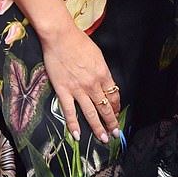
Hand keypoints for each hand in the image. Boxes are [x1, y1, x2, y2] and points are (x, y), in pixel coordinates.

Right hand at [41, 25, 121, 142]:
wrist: (60, 37)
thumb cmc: (79, 42)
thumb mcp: (97, 55)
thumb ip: (101, 71)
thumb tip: (104, 82)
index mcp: (103, 74)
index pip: (113, 96)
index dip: (116, 107)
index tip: (117, 114)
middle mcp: (93, 84)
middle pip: (105, 107)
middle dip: (111, 122)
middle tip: (115, 134)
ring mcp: (78, 89)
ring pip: (91, 113)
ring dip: (98, 128)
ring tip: (103, 139)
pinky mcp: (63, 91)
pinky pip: (70, 112)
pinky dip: (74, 125)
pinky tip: (77, 135)